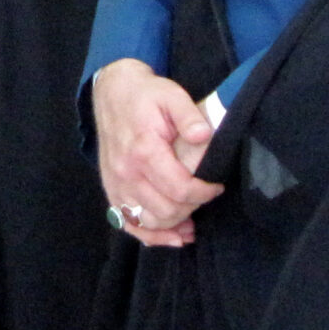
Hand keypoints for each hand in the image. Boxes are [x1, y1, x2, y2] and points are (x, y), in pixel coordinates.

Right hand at [93, 58, 223, 247]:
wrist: (112, 92)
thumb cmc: (146, 95)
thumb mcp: (172, 95)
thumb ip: (189, 115)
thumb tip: (204, 136)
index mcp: (143, 150)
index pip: (179, 188)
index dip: (203, 193)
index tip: (216, 186)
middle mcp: (126, 172)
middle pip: (165, 210)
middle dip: (192, 208)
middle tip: (204, 195)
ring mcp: (116, 184)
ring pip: (148, 222)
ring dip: (174, 226)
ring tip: (192, 220)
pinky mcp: (111, 190)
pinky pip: (128, 224)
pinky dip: (151, 236)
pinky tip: (172, 236)